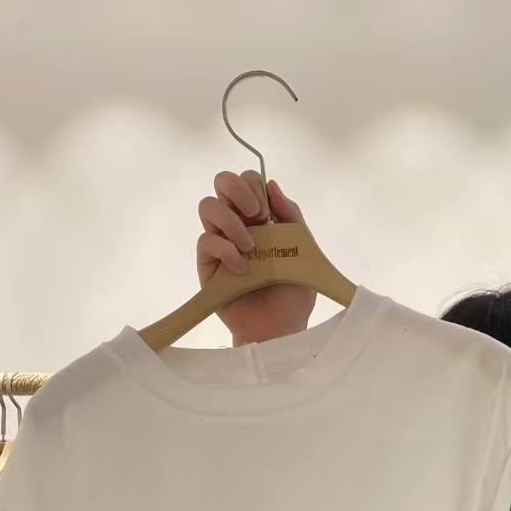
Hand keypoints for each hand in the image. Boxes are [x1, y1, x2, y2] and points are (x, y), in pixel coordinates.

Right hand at [197, 171, 316, 345]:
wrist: (281, 329)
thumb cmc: (294, 294)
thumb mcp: (304, 251)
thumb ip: (292, 217)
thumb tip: (272, 184)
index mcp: (261, 218)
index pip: (248, 181)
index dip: (254, 185)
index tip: (269, 210)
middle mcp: (238, 224)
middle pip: (222, 182)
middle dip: (237, 189)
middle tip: (257, 215)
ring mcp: (221, 242)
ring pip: (208, 206)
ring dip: (230, 219)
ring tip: (250, 246)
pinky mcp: (208, 264)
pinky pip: (206, 241)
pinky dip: (225, 250)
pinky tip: (243, 269)